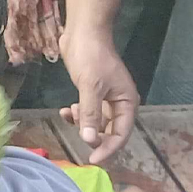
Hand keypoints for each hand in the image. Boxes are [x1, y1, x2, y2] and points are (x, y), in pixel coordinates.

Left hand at [61, 24, 138, 164]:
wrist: (82, 32)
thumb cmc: (91, 57)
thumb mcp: (90, 87)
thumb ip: (91, 114)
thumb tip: (90, 140)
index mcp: (127, 103)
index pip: (120, 134)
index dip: (108, 148)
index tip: (92, 159)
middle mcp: (119, 103)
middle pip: (109, 130)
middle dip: (93, 135)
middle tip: (78, 137)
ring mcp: (105, 97)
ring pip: (96, 121)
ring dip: (83, 123)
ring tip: (71, 113)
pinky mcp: (91, 92)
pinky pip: (87, 111)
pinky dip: (77, 113)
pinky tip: (65, 111)